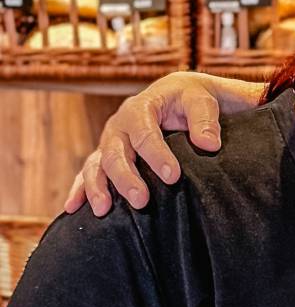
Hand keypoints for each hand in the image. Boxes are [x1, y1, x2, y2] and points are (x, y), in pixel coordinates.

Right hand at [64, 72, 263, 215]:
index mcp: (141, 107)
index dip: (157, 156)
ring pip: (97, 164)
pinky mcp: (107, 155)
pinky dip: (80, 189)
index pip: (145, 133)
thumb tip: (209, 144)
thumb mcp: (201, 101)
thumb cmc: (190, 99)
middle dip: (126, 178)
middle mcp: (119, 125)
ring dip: (98, 187)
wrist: (177, 96)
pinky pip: (89, 172)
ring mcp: (110, 141)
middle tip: (142, 201)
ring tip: (103, 210)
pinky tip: (73, 208)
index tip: (173, 177)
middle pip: (115, 153)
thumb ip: (205, 120)